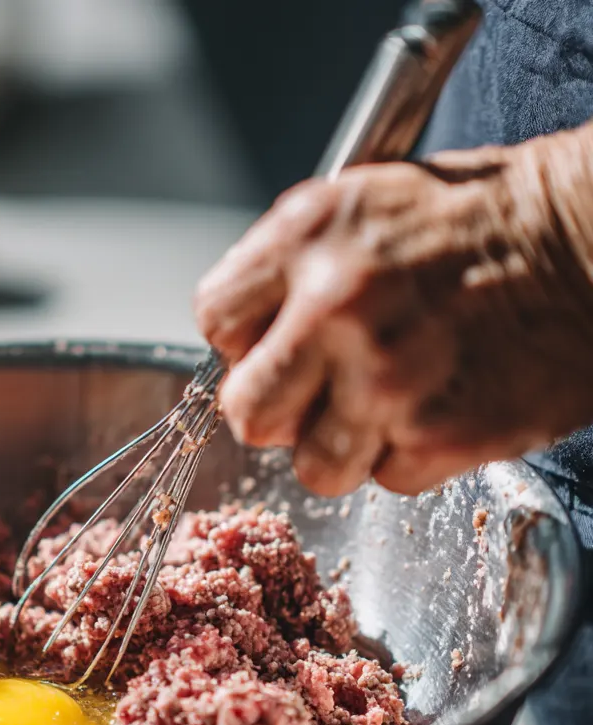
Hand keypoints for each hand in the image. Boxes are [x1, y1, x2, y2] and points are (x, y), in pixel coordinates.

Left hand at [194, 130, 592, 495]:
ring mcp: (389, 378)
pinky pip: (386, 477)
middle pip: (246, 412)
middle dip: (277, 409)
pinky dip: (409, 454)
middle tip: (319, 388)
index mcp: (308, 236)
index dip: (242, 343)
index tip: (273, 343)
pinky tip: (440, 404)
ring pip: (311, 467)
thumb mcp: (361, 203)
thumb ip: (287, 271)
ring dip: (341, 445)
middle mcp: (339, 307)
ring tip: (385, 401)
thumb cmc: (474, 222)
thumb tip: (241, 343)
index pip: (213, 321)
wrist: (591, 240)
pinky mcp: (441, 434)